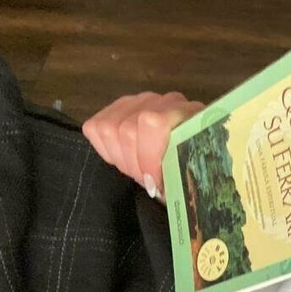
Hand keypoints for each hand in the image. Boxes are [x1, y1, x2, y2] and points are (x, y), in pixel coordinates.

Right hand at [82, 91, 204, 203]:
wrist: (192, 146)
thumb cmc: (194, 164)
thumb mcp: (195, 172)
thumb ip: (182, 176)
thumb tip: (159, 190)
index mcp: (187, 113)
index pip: (153, 124)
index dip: (148, 159)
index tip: (154, 186)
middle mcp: (161, 101)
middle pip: (127, 130)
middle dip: (135, 166)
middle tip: (147, 183)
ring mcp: (138, 101)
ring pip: (108, 129)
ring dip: (120, 159)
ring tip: (137, 173)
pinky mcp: (118, 108)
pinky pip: (95, 128)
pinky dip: (106, 150)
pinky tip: (124, 159)